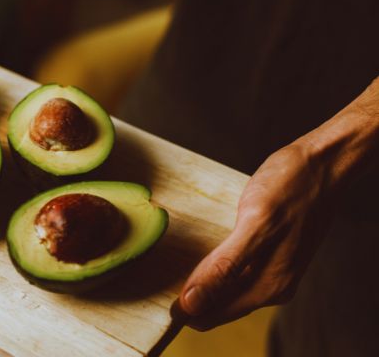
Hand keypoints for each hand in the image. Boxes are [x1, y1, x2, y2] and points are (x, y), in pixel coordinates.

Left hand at [178, 77, 377, 329]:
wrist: (322, 164)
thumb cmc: (291, 187)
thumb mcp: (255, 224)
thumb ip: (225, 267)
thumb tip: (193, 303)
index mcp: (267, 286)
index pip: (210, 315)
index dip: (182, 307)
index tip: (156, 289)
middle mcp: (271, 286)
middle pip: (216, 305)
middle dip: (188, 296)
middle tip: (156, 272)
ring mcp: (272, 271)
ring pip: (224, 289)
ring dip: (199, 281)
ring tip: (169, 263)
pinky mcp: (270, 255)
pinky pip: (234, 272)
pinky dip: (213, 267)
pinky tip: (198, 253)